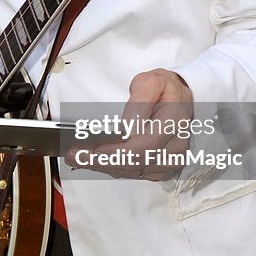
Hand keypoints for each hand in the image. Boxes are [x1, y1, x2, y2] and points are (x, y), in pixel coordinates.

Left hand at [64, 68, 192, 179]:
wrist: (181, 98)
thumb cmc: (164, 89)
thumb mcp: (151, 81)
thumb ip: (139, 100)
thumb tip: (126, 127)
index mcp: (174, 120)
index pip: (143, 143)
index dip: (116, 150)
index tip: (91, 147)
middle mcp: (176, 144)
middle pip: (135, 162)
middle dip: (102, 161)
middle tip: (75, 155)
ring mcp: (171, 159)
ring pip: (135, 171)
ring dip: (105, 167)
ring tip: (79, 158)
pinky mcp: (163, 167)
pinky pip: (137, 174)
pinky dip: (116, 169)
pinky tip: (97, 162)